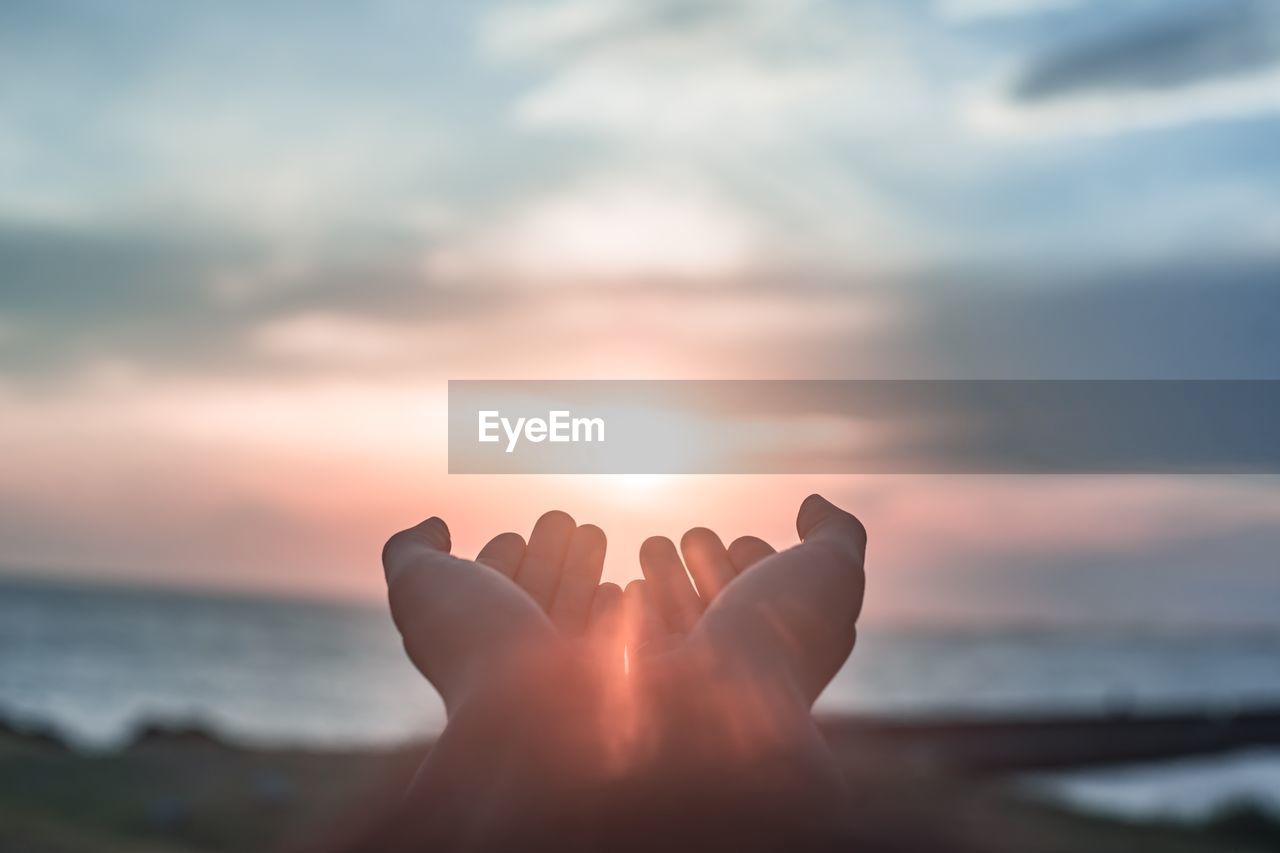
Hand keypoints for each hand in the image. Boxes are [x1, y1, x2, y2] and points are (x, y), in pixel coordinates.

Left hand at [381, 511, 621, 714]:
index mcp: (470, 622)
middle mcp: (511, 643)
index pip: (490, 582)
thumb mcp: (419, 581)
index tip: (515, 535)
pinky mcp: (596, 676)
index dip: (503, 553)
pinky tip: (620, 587)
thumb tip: (435, 526)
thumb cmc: (468, 639)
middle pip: (535, 585)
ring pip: (571, 603)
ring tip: (594, 532)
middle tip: (566, 520)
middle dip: (551, 550)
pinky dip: (612, 609)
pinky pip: (606, 636)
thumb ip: (412, 547)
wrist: (520, 710)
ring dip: (583, 566)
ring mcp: (555, 662)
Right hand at [632, 493, 866, 703]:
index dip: (750, 554)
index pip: (761, 581)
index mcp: (784, 627)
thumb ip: (835, 530)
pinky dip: (630, 606)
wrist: (725, 704)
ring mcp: (691, 659)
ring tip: (654, 547)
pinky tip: (628, 588)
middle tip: (693, 541)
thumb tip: (812, 505)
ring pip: (672, 599)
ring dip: (662, 566)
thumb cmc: (783, 632)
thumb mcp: (832, 570)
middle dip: (701, 552)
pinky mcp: (648, 670)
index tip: (742, 553)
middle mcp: (740, 645)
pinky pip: (634, 628)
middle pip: (711, 583)